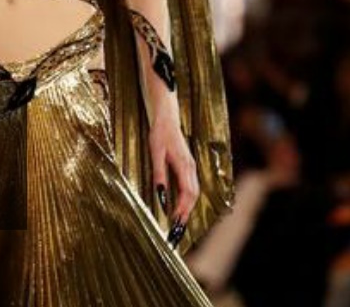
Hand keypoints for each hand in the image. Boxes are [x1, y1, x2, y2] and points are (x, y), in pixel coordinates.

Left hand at [148, 105, 198, 247]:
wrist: (167, 118)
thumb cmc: (159, 134)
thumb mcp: (155, 153)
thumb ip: (159, 174)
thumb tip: (160, 195)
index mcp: (183, 165)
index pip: (187, 193)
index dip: (182, 210)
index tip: (175, 223)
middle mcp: (190, 168)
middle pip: (193, 196)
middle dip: (186, 214)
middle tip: (176, 230)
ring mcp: (191, 167)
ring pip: (194, 192)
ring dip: (187, 208)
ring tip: (178, 223)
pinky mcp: (188, 166)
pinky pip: (191, 187)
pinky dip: (187, 200)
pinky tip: (179, 207)